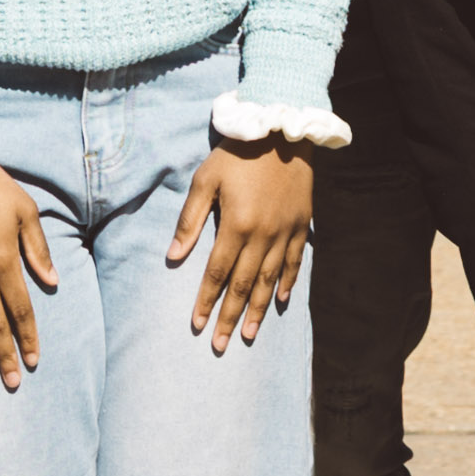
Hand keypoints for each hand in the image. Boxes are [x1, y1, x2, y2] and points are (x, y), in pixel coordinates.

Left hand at [167, 141, 312, 346]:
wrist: (282, 130)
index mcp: (236, 225)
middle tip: (219, 345)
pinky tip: (280, 301)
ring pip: (269, 280)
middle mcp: (262, 235)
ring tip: (247, 335)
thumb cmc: (237, 154)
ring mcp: (285, 233)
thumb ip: (189, 220)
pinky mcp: (301, 225)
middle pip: (243, 285)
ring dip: (257, 310)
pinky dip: (287, 284)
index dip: (205, 301)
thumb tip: (173, 257)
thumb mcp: (206, 180)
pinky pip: (294, 263)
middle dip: (228, 316)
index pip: (216, 273)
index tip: (197, 325)